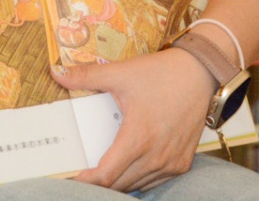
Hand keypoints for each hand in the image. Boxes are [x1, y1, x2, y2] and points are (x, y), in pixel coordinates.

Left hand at [54, 49, 212, 191]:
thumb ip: (86, 76)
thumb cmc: (162, 74)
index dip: (86, 181)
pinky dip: (138, 179)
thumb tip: (56, 73)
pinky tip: (129, 167)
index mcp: (139, 138)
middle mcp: (156, 156)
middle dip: (99, 183)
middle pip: (119, 185)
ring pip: (136, 185)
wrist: (202, 72)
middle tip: (84, 173)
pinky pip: (154, 181)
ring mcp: (172, 163)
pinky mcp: (182, 163)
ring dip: (118, 182)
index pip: (106, 176)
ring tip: (103, 171)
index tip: (72, 176)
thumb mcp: (122, 73)